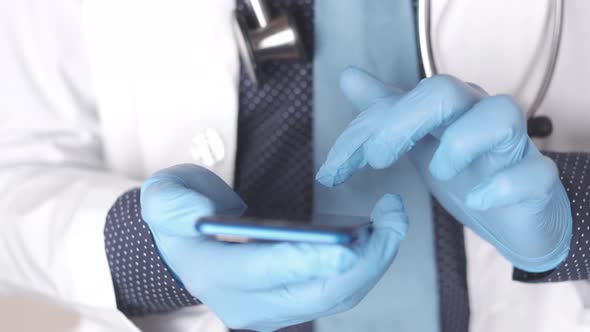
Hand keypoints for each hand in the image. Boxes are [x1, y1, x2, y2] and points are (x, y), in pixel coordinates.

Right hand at [140, 164, 408, 330]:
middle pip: (318, 294)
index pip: (267, 272)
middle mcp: (248, 305)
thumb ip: (171, 203)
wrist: (183, 250)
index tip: (348, 245)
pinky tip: (379, 236)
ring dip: (373, 263)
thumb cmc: (177, 217)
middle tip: (393, 219)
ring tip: (394, 221)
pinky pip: (338, 293)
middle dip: (364, 262)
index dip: (308, 260)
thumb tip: (200, 214)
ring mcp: (273, 311)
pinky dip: (364, 267)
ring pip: (336, 297)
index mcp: (215, 275)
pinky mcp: (293, 305)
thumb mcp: (162, 197)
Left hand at [316, 67, 571, 272]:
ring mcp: (513, 146)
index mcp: (448, 107)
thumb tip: (348, 76)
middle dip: (402, 123)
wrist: (514, 214)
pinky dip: (502, 185)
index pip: (400, 100)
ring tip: (439, 172)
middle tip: (377, 158)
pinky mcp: (537, 179)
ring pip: (500, 115)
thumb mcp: (417, 141)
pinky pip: (532, 172)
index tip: (333, 170)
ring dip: (461, 143)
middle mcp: (479, 115)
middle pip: (445, 91)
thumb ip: (385, 112)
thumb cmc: (466, 172)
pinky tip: (478, 200)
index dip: (362, 131)